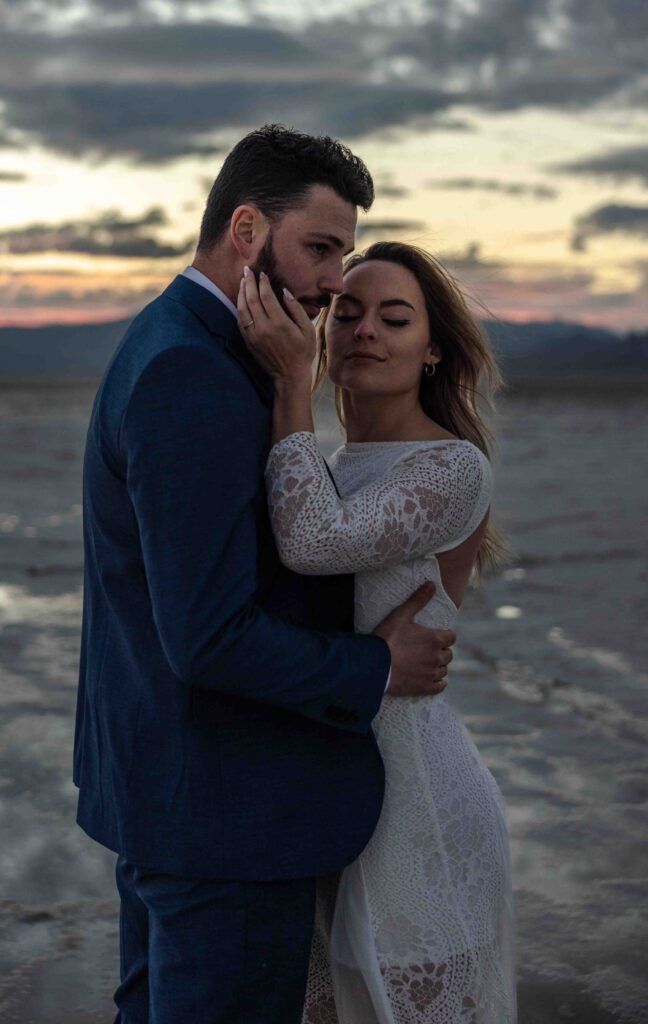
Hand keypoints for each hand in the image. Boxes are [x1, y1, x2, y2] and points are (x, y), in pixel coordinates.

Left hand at [237, 267, 315, 383]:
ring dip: (241, 293)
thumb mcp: (307, 330)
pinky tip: (241, 300)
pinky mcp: (248, 342)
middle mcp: (263, 328)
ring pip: (242, 309)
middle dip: (248, 282)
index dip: (263, 283)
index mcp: (279, 323)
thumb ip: (296, 309)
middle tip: (247, 270)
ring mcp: (254, 335)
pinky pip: (240, 320)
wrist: (289, 375)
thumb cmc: (302, 352)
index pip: (266, 296)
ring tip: (242, 282)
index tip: (262, 274)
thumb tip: (285, 292)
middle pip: (251, 299)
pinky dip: (239, 307)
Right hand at [373, 582, 455, 697]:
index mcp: (435, 640)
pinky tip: (434, 681)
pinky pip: (439, 687)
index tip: (436, 635)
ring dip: (439, 666)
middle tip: (429, 649)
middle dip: (441, 651)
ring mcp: (431, 674)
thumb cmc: (387, 638)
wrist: (374, 665)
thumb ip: (418, 600)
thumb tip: (432, 584)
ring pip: (444, 670)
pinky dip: (439, 684)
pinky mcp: (423, 688)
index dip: (444, 635)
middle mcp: (437, 658)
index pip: (451, 637)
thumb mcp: (401, 615)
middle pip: (448, 654)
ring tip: (428, 663)